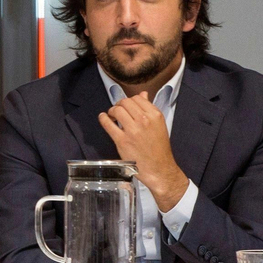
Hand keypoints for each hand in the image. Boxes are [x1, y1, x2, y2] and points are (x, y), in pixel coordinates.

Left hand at [98, 93, 189, 208]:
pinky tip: (103, 118)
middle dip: (119, 105)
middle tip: (117, 111)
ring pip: (117, 110)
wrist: (159, 168)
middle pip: (125, 102)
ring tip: (112, 116)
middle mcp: (144, 120)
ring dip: (112, 111)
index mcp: (155, 115)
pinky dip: (103, 119)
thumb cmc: (158, 147)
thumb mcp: (158, 125)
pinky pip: (108, 124)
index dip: (129, 100)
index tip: (126, 106)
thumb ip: (149, 109)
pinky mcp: (122, 140)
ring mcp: (132, 130)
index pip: (137, 98)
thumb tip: (142, 94)